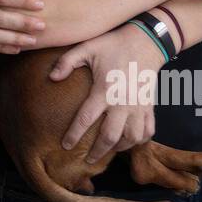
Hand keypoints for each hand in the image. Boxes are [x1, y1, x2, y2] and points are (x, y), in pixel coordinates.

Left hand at [48, 24, 166, 159]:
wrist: (146, 41)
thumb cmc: (113, 44)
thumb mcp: (87, 47)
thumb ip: (67, 62)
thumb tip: (51, 78)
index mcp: (105, 90)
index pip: (86, 119)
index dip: (74, 135)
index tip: (65, 145)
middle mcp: (123, 102)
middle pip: (110, 136)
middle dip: (97, 152)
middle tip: (88, 160)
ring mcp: (139, 106)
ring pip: (132, 138)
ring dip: (119, 148)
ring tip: (108, 151)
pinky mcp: (150, 106)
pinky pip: (148, 131)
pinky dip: (139, 141)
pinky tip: (129, 142)